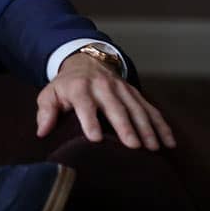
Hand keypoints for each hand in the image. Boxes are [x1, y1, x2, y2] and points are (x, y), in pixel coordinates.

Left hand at [36, 52, 175, 149]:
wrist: (85, 62)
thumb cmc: (65, 86)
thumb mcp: (50, 94)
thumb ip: (46, 112)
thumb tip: (42, 132)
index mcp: (79, 88)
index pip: (84, 104)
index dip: (90, 120)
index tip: (96, 138)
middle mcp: (102, 86)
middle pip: (115, 107)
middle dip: (125, 126)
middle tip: (133, 146)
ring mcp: (121, 89)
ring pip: (136, 108)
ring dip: (146, 127)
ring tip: (153, 147)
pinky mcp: (134, 93)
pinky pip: (150, 109)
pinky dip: (161, 125)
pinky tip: (168, 141)